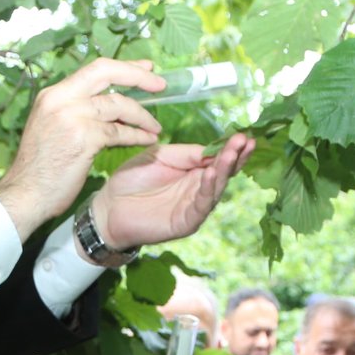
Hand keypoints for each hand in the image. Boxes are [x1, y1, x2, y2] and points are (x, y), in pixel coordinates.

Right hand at [0, 59, 164, 238]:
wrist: (25, 194)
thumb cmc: (40, 168)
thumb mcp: (52, 127)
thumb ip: (75, 111)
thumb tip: (109, 104)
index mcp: (53, 94)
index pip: (94, 69)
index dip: (124, 67)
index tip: (146, 69)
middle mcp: (60, 99)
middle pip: (106, 73)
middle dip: (137, 76)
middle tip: (160, 85)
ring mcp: (71, 117)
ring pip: (118, 105)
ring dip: (142, 116)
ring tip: (155, 127)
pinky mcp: (82, 139)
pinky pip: (119, 133)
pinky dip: (137, 136)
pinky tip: (147, 141)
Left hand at [91, 134, 254, 249]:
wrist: (107, 207)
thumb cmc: (131, 180)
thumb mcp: (160, 155)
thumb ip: (186, 153)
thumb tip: (213, 149)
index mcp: (193, 171)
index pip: (218, 158)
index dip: (231, 147)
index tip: (243, 133)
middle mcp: (198, 189)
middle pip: (224, 172)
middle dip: (236, 156)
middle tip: (246, 140)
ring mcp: (194, 207)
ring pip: (216, 187)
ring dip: (226, 169)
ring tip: (233, 152)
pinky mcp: (186, 222)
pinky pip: (201, 204)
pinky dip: (208, 189)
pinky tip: (211, 173)